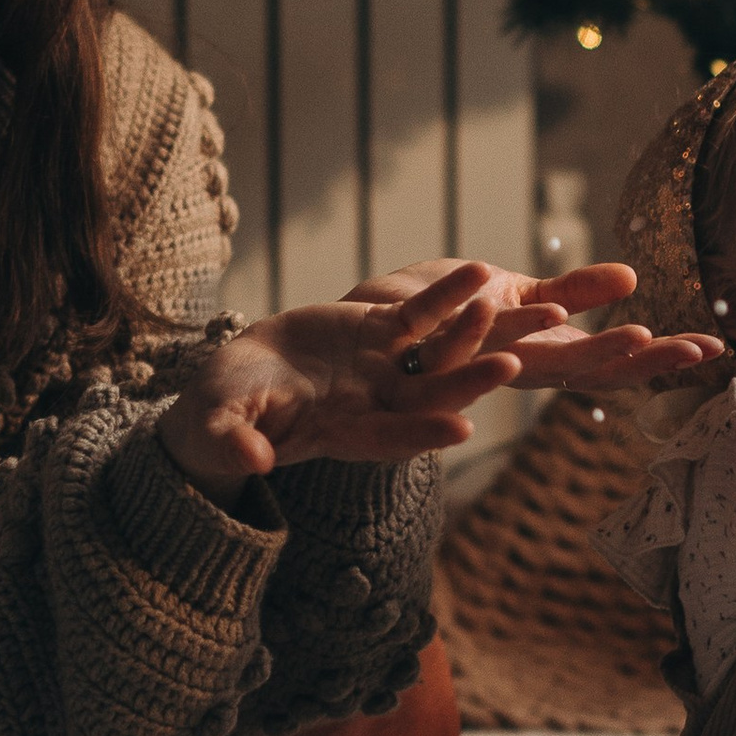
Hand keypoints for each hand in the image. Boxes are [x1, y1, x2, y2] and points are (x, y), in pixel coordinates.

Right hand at [158, 268, 521, 501]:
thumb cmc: (224, 413)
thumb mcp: (222, 426)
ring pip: (436, 351)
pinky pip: (422, 312)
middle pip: (430, 395)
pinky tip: (480, 273)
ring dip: (471, 332)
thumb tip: (252, 462)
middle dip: (469, 381)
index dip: (422, 433)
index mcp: (343, 434)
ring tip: (503, 308)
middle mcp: (375, 404)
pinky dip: (449, 294)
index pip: (390, 437)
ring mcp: (382, 367)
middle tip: (513, 366)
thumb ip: (238, 442)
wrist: (236, 384)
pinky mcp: (380, 331)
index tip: (459, 430)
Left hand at [348, 258, 723, 387]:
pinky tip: (529, 303)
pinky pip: (460, 334)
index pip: (610, 361)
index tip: (711, 348)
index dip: (659, 357)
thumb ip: (574, 292)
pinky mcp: (424, 343)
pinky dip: (493, 323)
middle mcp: (513, 367)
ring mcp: (471, 360)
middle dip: (634, 358)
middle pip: (582, 369)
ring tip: (632, 334)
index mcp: (540, 355)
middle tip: (682, 350)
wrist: (367, 325)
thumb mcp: (524, 296)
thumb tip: (634, 277)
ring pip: (529, 358)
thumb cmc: (449, 311)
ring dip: (582, 349)